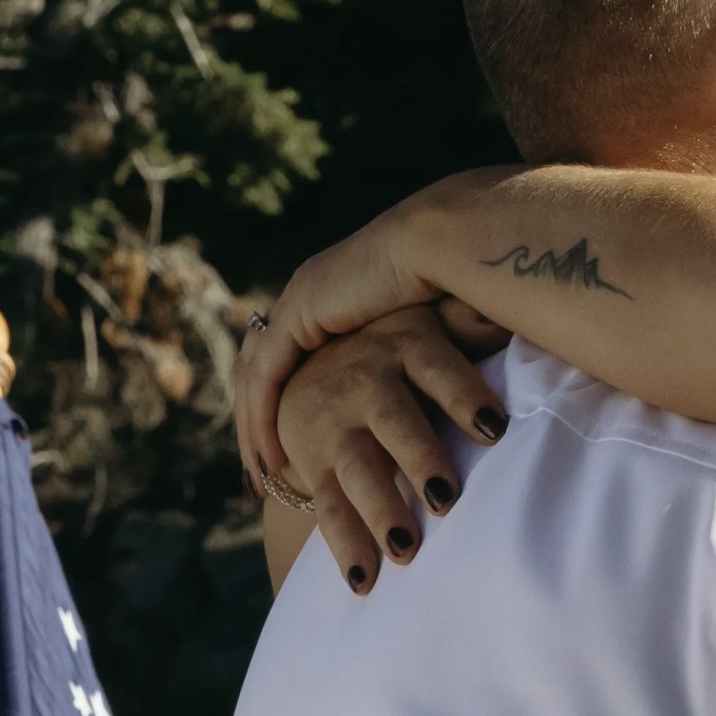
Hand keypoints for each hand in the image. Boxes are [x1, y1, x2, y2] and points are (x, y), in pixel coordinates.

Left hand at [237, 176, 490, 485]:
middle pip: (265, 367)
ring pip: (257, 376)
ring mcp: (299, 300)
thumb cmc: (461, 279)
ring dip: (254, 426)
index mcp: (335, 293)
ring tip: (260, 473)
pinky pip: (265, 376)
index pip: (293, 356)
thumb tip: (449, 400)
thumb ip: (424, 359)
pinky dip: (260, 417)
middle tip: (259, 468)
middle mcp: (309, 294)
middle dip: (257, 419)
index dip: (285, 400)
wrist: (449, 242)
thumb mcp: (433, 331)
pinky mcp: (299, 312)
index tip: (287, 444)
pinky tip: (267, 455)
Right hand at [276, 305, 509, 593]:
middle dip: (419, 458)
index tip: (495, 428)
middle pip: (395, 420)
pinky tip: (364, 582)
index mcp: (407, 346)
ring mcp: (335, 424)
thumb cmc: (400, 346)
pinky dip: (344, 546)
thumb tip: (510, 311)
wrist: (305, 359)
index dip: (464, 395)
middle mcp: (367, 381)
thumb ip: (469, 318)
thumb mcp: (428, 319)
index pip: (440, 369)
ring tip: (406, 550)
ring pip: (359, 468)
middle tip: (446, 497)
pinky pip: (327, 506)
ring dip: (380, 510)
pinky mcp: (312, 462)